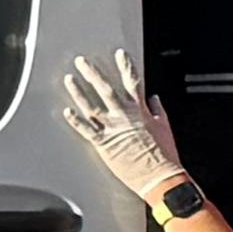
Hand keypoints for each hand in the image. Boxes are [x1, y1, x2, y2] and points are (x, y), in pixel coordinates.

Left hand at [58, 53, 192, 210]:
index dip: (125, 66)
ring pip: (91, 106)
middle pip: (105, 89)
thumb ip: (158, 111)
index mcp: (141, 110)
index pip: (132, 82)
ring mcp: (112, 130)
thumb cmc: (165, 155)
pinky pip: (86, 130)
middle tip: (81, 62)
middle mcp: (124, 116)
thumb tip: (154, 99)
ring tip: (69, 79)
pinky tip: (67, 111)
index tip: (119, 54)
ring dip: (78, 92)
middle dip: (92, 73)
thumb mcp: (165, 128)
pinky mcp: (103, 145)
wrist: (160, 177)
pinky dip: (76, 120)